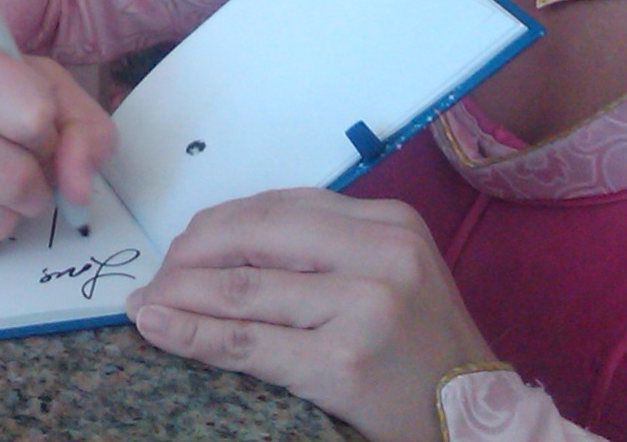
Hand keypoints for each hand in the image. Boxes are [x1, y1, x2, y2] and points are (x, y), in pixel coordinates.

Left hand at [124, 189, 494, 441]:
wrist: (481, 426)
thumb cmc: (424, 357)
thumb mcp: (389, 278)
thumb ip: (321, 252)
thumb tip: (217, 245)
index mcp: (389, 223)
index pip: (277, 208)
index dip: (216, 227)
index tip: (180, 249)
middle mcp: (381, 255)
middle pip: (253, 237)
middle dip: (190, 256)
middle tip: (155, 279)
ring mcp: (365, 308)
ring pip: (242, 289)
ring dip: (179, 295)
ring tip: (146, 304)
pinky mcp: (344, 363)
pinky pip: (247, 342)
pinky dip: (193, 334)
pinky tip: (160, 328)